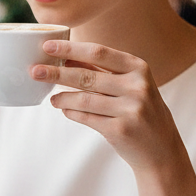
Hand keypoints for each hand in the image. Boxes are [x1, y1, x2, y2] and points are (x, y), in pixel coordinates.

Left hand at [31, 38, 180, 171]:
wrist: (162, 149)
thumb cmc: (141, 112)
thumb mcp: (131, 86)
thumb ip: (103, 72)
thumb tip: (66, 59)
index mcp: (138, 68)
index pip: (98, 53)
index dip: (70, 49)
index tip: (48, 46)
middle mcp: (136, 86)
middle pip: (87, 76)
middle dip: (56, 73)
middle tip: (34, 71)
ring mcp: (130, 108)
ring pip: (84, 99)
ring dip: (62, 98)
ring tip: (51, 99)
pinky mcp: (120, 129)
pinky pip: (87, 118)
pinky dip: (72, 113)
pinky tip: (65, 110)